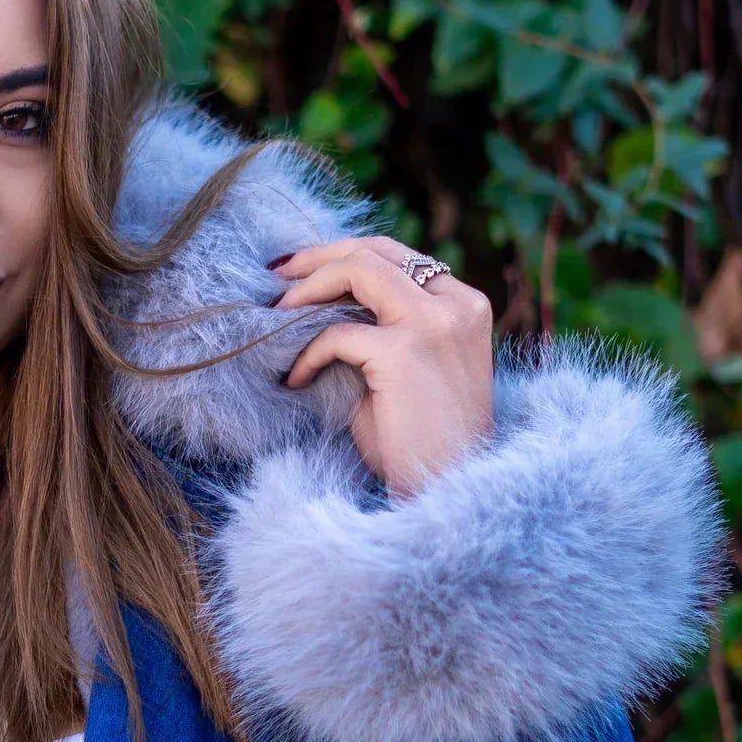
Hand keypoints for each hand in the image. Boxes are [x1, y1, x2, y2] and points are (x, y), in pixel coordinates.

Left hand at [268, 235, 495, 498]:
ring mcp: (432, 324)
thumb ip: (380, 331)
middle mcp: (455, 305)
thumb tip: (321, 305)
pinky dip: (308, 352)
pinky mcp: (403, 353)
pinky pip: (337, 334)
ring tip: (277, 312)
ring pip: (359, 269)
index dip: (346, 254)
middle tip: (278, 273)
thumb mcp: (407, 372)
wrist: (446, 490)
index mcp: (465, 306)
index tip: (305, 269)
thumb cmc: (421, 442)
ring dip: (309, 285)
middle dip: (320, 255)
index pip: (401, 257)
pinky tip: (295, 378)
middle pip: (378, 250)